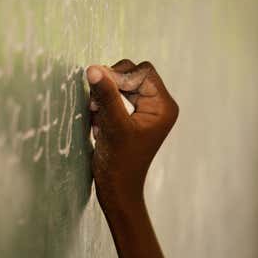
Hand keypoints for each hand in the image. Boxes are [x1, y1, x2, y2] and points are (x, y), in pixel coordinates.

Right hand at [86, 59, 178, 213]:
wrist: (117, 188)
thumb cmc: (120, 161)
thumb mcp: (113, 125)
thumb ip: (106, 95)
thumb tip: (94, 68)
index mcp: (163, 106)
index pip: (143, 72)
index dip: (120, 75)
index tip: (100, 91)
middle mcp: (158, 105)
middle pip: (132, 74)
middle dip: (111, 84)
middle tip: (95, 103)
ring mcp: (145, 110)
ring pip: (122, 84)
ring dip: (105, 94)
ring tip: (95, 112)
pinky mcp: (132, 116)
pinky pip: (116, 96)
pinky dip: (103, 103)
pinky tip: (97, 119)